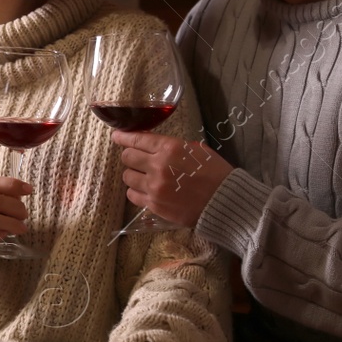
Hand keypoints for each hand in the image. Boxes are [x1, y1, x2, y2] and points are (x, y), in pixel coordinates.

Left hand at [111, 130, 232, 228]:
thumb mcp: (196, 150)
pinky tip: (145, 190)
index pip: (137, 139)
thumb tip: (150, 144)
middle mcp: (158, 166)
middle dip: (130, 156)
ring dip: (133, 175)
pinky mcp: (154, 205)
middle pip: (127, 157)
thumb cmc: (215, 172)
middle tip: (135, 158)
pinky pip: (132, 195)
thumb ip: (171, 146)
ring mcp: (154, 187)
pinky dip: (136, 192)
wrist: (224, 202)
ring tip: (143, 176)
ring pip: (128, 177)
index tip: (117, 136)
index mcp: (170, 148)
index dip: (124, 137)